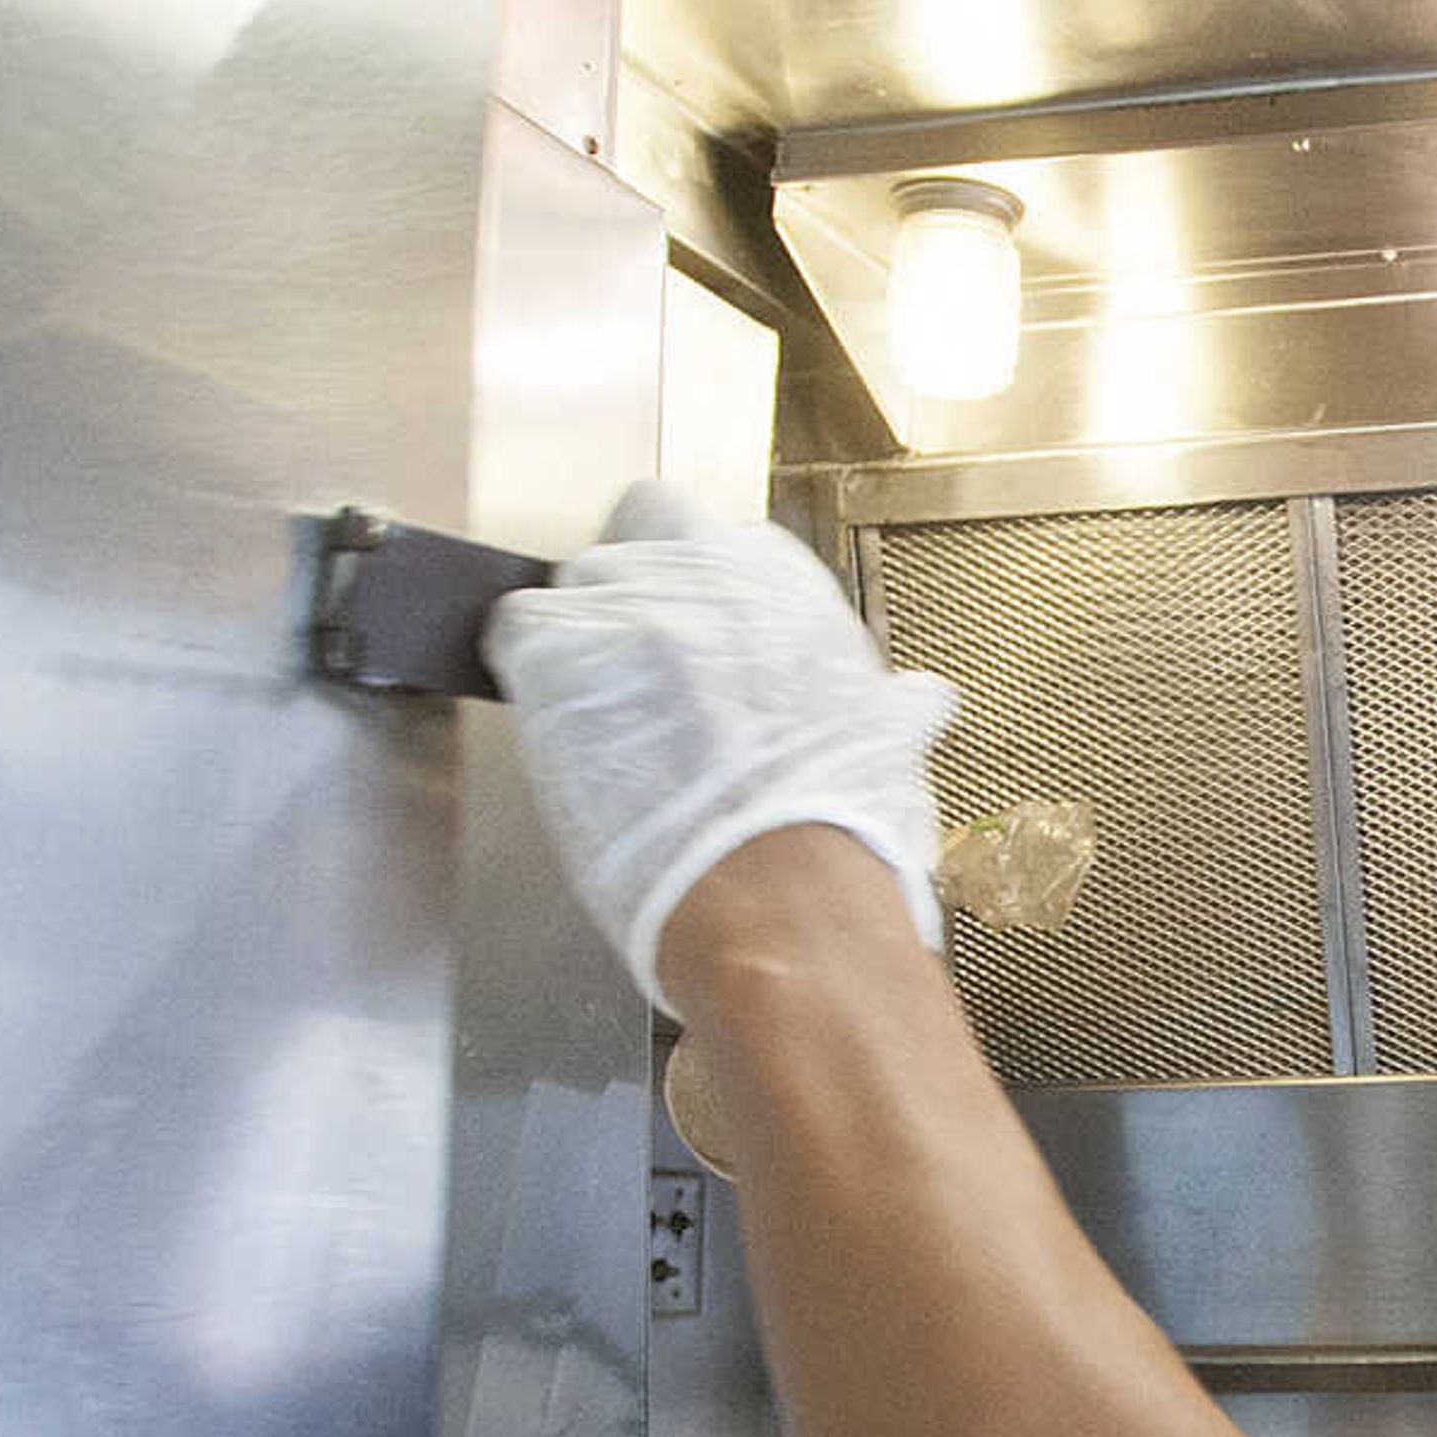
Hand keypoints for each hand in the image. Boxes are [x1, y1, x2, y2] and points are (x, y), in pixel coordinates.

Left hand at [481, 481, 957, 1011]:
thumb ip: (883, 706)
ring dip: (578, 640)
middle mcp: (710, 574)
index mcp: (789, 589)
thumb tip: (919, 701)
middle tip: (635, 680)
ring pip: (575, 583)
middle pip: (641, 541)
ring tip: (595, 718)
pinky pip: (517, 626)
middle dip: (633, 602)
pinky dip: (526, 667)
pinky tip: (553, 722)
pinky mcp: (562, 654)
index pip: (719, 541)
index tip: (694, 647)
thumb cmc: (839, 838)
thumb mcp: (886, 749)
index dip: (697, 596)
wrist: (782, 896)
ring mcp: (631, 606)